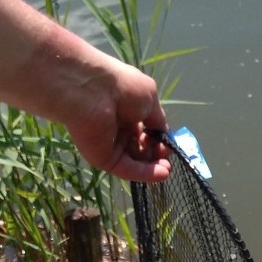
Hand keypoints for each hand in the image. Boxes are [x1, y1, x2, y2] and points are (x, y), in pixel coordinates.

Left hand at [58, 53, 171, 182]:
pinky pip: (128, 169)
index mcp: (129, 111)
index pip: (146, 131)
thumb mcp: (149, 98)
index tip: (169, 143)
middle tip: (167, 157)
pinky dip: (145, 173)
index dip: (159, 139)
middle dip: (157, 154)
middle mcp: (119, 129)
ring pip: (136, 162)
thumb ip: (158, 120)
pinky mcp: (104, 159)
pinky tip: (162, 174)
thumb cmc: (122, 87)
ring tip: (167, 168)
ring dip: (153, 166)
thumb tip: (165, 135)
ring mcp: (111, 146)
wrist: (93, 91)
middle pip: (142, 149)